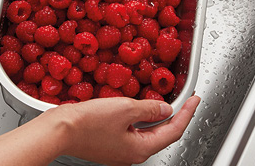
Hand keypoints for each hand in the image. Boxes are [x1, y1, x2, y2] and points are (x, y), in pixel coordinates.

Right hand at [45, 95, 200, 165]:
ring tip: (164, 100)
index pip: (174, 130)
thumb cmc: (89, 122)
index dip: (187, 113)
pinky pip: (131, 130)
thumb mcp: (125, 108)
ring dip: (157, 116)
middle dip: (175, 115)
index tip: (196, 99)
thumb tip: (164, 108)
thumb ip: (149, 108)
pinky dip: (140, 117)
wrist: (58, 130)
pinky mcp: (108, 143)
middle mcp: (131, 153)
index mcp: (140, 148)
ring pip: (146, 132)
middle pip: (162, 134)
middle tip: (185, 99)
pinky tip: (138, 106)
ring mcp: (119, 150)